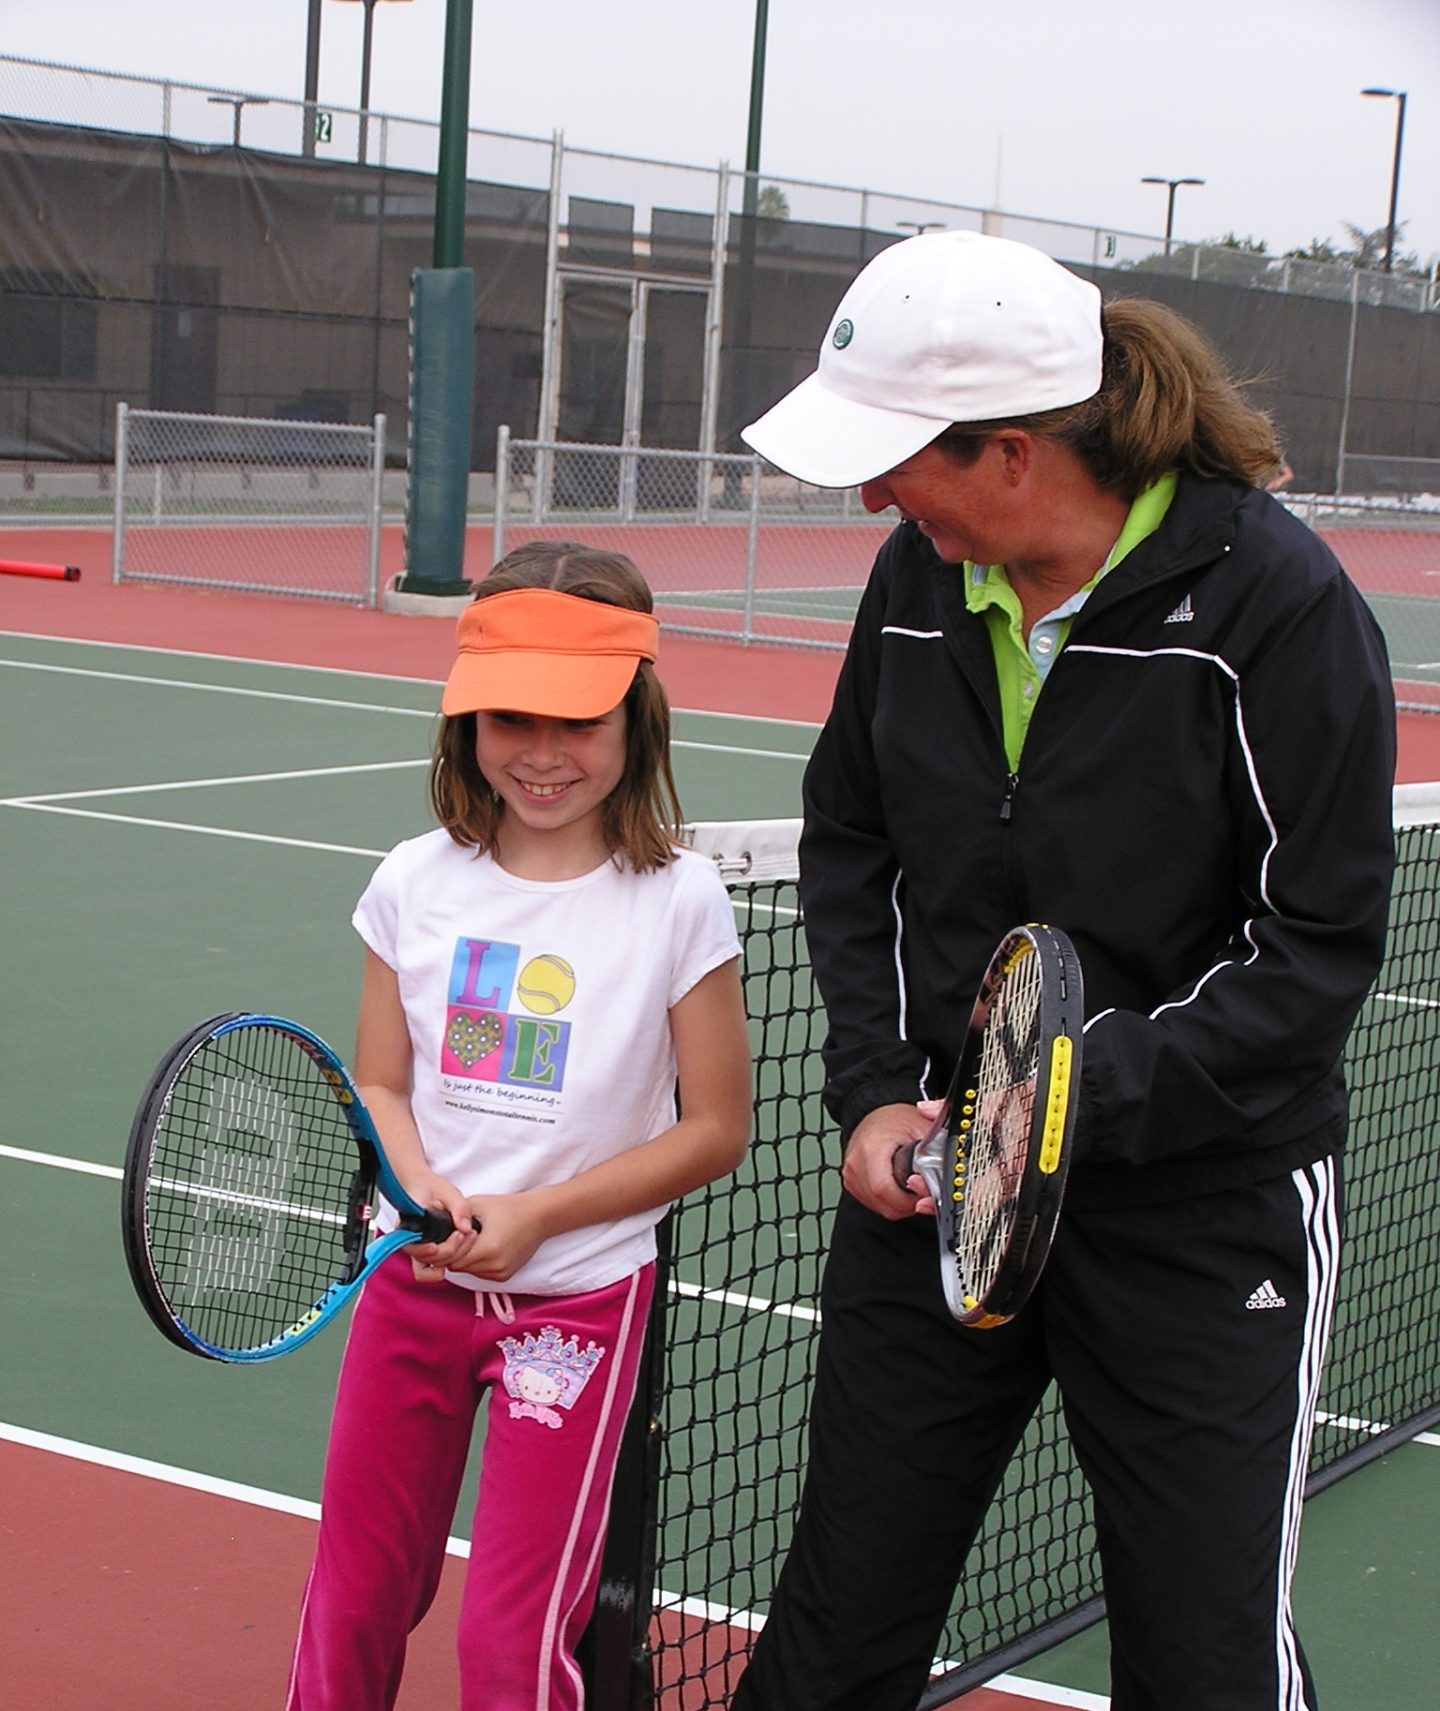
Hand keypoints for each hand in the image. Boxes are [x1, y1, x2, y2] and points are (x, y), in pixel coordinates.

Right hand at [401, 1169, 483, 1283]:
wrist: (422, 1187)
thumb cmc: (431, 1188)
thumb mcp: (448, 1192)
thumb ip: (459, 1208)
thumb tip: (465, 1229)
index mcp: (409, 1225)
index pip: (412, 1246)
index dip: (426, 1250)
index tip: (441, 1243)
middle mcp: (409, 1241)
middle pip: (423, 1260)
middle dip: (448, 1252)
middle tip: (464, 1234)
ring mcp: (416, 1250)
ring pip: (426, 1270)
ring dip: (448, 1260)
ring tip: (464, 1240)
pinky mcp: (425, 1253)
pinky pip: (430, 1270)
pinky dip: (446, 1264)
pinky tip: (460, 1249)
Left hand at [443, 1192, 551, 1282]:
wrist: (539, 1216)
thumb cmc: (509, 1207)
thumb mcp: (477, 1205)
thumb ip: (454, 1218)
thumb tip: (437, 1229)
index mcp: (488, 1248)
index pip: (453, 1259)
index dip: (450, 1246)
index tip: (455, 1233)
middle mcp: (495, 1266)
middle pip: (459, 1267)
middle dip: (456, 1253)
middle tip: (461, 1235)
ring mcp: (501, 1273)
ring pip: (469, 1272)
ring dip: (466, 1259)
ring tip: (475, 1240)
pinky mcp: (505, 1276)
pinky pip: (481, 1273)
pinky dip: (478, 1263)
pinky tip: (485, 1247)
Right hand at [842, 1102, 942, 1220]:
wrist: (877, 1116)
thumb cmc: (897, 1120)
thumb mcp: (922, 1129)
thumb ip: (936, 1153)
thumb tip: (943, 1178)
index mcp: (871, 1147)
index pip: (885, 1189)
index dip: (910, 1197)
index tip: (923, 1189)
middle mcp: (856, 1163)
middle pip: (885, 1203)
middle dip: (909, 1203)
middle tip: (920, 1187)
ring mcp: (850, 1174)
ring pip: (880, 1208)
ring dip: (900, 1204)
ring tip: (910, 1184)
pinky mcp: (850, 1182)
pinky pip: (873, 1204)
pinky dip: (889, 1201)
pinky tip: (897, 1186)